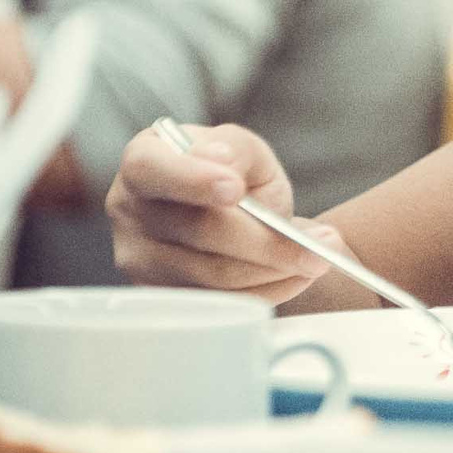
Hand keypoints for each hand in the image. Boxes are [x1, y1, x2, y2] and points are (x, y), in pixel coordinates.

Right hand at [105, 121, 340, 302]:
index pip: (153, 171)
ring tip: (321, 257)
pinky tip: (298, 276)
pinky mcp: (163, 297)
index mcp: (143, 163)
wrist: (218, 211)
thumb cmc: (228, 172)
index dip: (193, 180)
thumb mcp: (239, 149)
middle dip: (266, 241)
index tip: (235, 189)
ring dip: (276, 271)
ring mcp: (141, 260)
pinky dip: (267, 291)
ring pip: (213, 276)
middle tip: (323, 244)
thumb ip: (236, 150)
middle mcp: (129, 212)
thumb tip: (223, 162)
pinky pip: (220, 304)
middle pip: (198, 232)